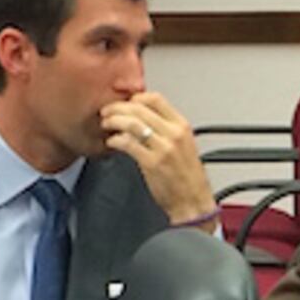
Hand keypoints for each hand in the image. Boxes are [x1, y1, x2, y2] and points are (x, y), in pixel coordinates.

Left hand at [101, 92, 218, 230]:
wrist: (193, 202)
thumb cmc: (187, 177)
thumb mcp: (183, 145)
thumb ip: (166, 129)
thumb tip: (143, 117)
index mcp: (182, 126)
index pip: (155, 98)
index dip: (135, 98)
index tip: (125, 103)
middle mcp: (173, 134)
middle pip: (139, 108)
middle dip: (117, 107)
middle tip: (107, 112)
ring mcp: (163, 148)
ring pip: (132, 123)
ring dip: (114, 121)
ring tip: (106, 125)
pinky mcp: (152, 163)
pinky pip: (128, 144)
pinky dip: (115, 140)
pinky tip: (112, 143)